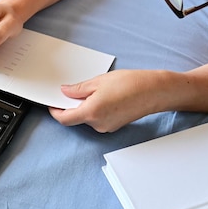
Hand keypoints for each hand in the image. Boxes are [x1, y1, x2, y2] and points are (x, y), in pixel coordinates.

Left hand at [48, 69, 164, 132]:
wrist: (154, 91)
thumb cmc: (130, 84)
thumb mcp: (98, 81)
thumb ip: (78, 89)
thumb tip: (65, 92)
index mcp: (91, 112)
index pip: (64, 118)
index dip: (55, 111)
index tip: (52, 103)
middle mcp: (97, 124)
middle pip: (76, 118)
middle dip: (71, 105)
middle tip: (72, 90)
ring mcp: (106, 127)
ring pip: (87, 118)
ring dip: (84, 107)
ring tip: (94, 90)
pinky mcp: (114, 126)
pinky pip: (97, 118)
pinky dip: (94, 109)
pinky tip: (103, 97)